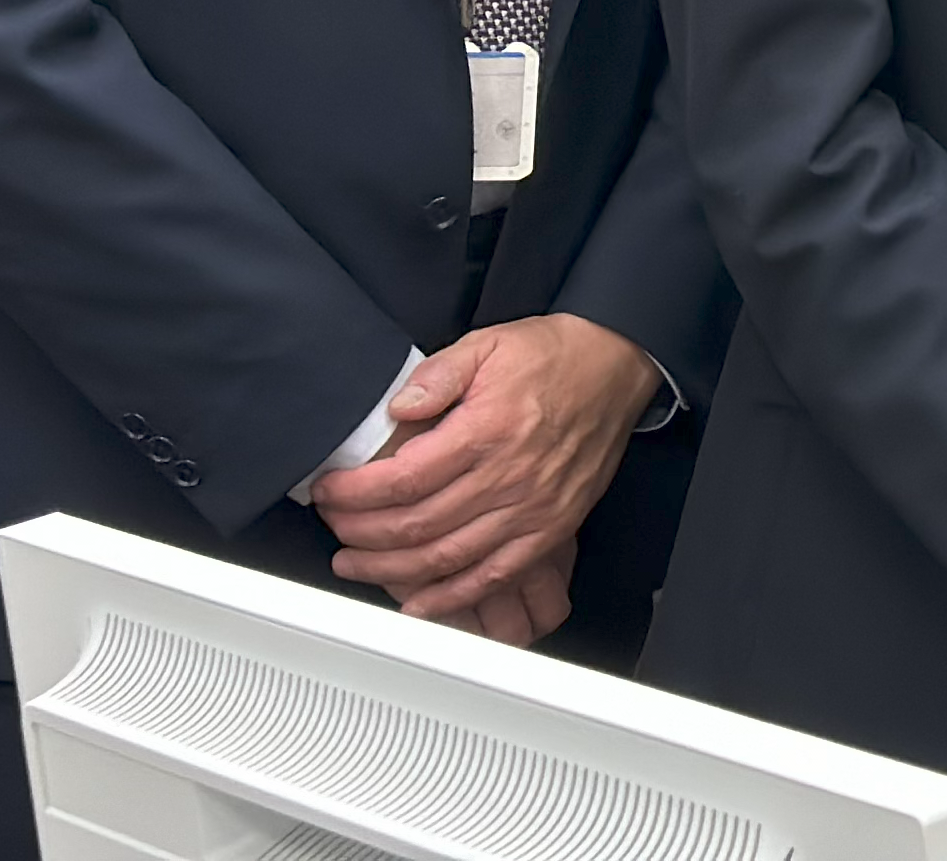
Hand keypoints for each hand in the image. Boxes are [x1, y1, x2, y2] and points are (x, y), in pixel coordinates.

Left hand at [311, 315, 662, 633]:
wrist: (616, 368)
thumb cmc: (554, 357)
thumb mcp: (489, 344)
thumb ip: (438, 374)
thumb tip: (397, 409)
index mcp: (488, 429)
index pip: (403, 479)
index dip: (354, 494)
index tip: (330, 492)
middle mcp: (509, 476)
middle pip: (415, 525)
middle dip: (359, 532)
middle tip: (334, 527)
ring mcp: (531, 509)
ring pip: (444, 558)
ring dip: (389, 570)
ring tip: (355, 563)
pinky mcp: (551, 530)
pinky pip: (493, 576)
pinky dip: (451, 598)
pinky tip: (418, 603)